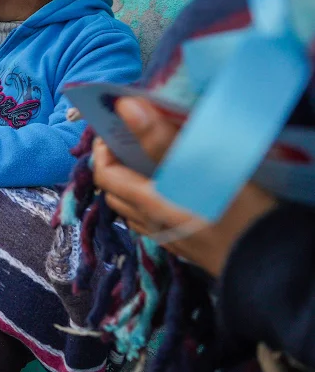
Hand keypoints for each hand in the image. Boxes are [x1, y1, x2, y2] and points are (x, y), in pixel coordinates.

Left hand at [93, 97, 275, 276]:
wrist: (269, 263)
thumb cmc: (236, 210)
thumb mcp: (201, 168)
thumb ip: (160, 139)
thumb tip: (126, 108)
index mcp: (149, 202)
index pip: (105, 174)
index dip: (102, 150)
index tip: (112, 129)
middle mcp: (152, 223)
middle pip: (115, 193)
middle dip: (115, 165)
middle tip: (130, 141)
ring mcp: (169, 238)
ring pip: (134, 209)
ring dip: (131, 185)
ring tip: (148, 161)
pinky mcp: (187, 247)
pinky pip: (154, 221)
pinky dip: (151, 201)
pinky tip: (173, 188)